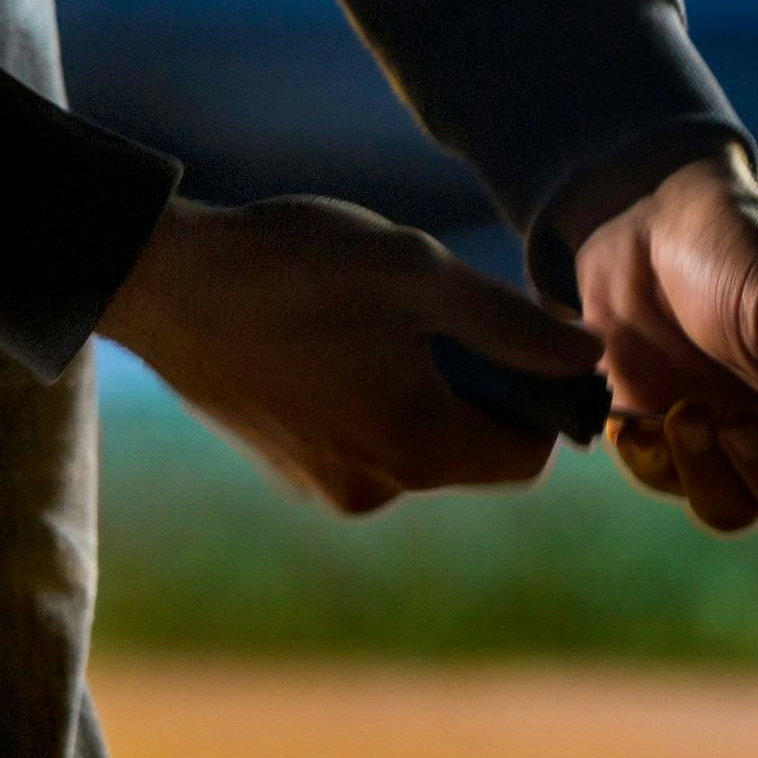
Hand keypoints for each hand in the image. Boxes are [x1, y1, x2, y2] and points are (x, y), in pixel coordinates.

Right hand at [99, 193, 601, 514]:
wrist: (167, 280)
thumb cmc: (300, 268)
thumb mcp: (423, 276)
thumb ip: (515, 325)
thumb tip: (591, 357)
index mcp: (417, 449)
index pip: (528, 457)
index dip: (544, 400)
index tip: (522, 337)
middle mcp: (374, 489)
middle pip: (472, 451)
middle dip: (479, 387)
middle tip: (438, 310)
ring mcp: (325, 486)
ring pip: (418, 442)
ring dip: (424, 386)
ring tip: (375, 318)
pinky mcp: (289, 471)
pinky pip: (366, 441)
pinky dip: (374, 396)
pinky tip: (334, 337)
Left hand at [573, 150, 757, 541]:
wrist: (644, 217)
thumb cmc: (740, 244)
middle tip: (739, 424)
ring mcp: (735, 441)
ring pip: (736, 511)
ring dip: (710, 473)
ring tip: (686, 410)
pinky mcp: (671, 441)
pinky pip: (668, 486)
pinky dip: (656, 463)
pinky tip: (642, 419)